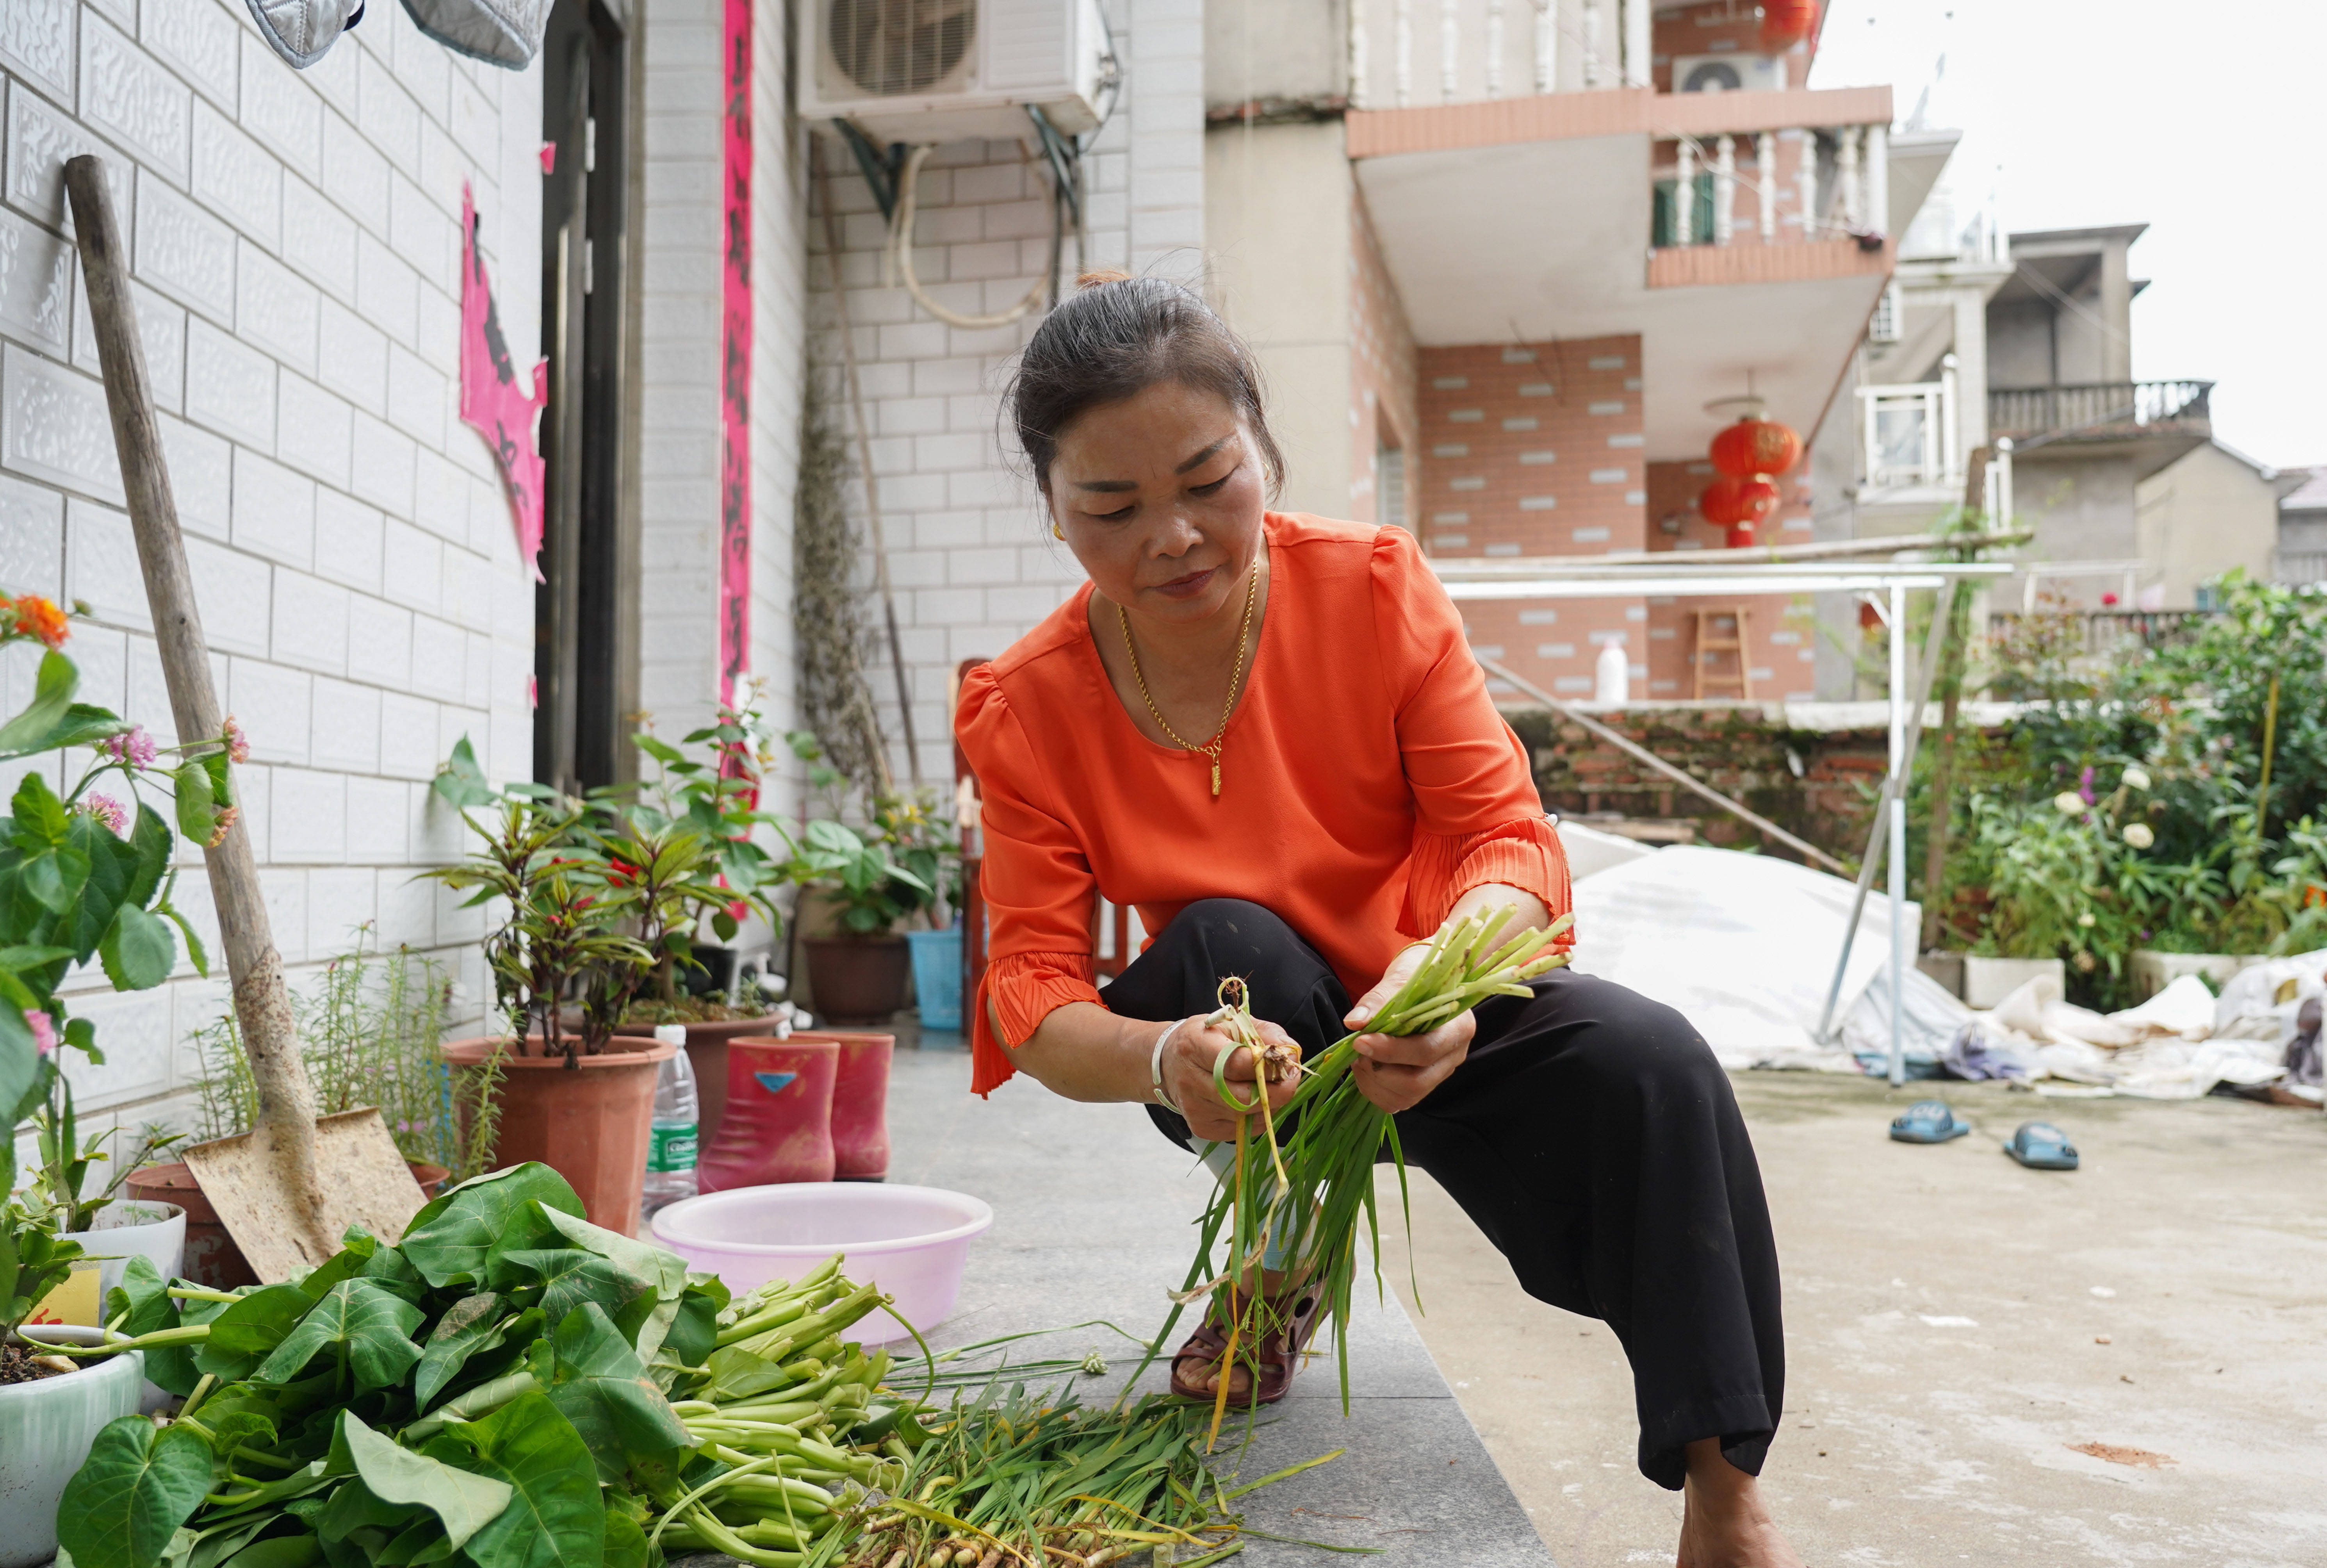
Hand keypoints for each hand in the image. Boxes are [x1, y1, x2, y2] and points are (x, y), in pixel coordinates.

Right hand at [1160, 1013, 1302, 1143]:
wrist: (1168, 1062)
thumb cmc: (1207, 1038)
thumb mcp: (1233, 1022)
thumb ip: (1265, 1033)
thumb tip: (1291, 1052)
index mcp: (1196, 1045)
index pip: (1237, 1063)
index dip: (1269, 1066)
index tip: (1288, 1062)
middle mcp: (1190, 1080)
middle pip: (1244, 1097)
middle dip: (1277, 1091)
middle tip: (1290, 1079)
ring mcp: (1194, 1108)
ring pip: (1246, 1115)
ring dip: (1270, 1104)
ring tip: (1273, 1087)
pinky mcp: (1201, 1127)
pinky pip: (1241, 1129)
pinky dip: (1257, 1117)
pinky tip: (1256, 1102)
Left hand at [1343, 943, 1473, 1113]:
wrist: (1424, 983)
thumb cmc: (1416, 977)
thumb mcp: (1400, 979)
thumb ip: (1378, 1001)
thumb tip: (1354, 1023)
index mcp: (1458, 1027)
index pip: (1426, 1050)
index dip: (1390, 1050)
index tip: (1360, 1041)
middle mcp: (1455, 1055)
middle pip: (1417, 1081)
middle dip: (1378, 1071)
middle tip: (1357, 1052)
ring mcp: (1440, 1072)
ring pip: (1407, 1096)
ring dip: (1374, 1083)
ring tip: (1360, 1060)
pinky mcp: (1425, 1082)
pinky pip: (1400, 1101)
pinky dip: (1376, 1091)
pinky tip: (1366, 1071)